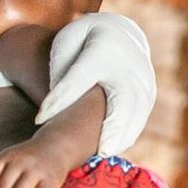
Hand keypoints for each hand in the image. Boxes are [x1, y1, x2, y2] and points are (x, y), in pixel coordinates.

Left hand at [37, 13, 153, 156]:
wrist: (120, 32)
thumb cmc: (85, 40)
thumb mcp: (67, 42)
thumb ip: (60, 69)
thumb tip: (57, 106)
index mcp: (102, 49)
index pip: (78, 78)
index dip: (60, 100)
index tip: (40, 119)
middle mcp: (129, 66)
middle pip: (122, 100)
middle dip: (113, 127)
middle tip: (101, 151)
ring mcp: (143, 81)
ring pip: (135, 114)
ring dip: (122, 137)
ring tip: (103, 154)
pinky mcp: (148, 94)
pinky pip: (138, 119)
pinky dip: (127, 135)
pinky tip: (110, 149)